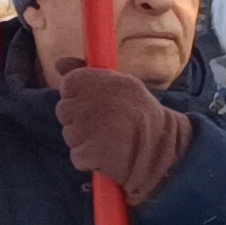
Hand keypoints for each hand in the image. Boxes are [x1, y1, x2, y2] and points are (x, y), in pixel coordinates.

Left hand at [55, 65, 194, 206]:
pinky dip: (89, 161)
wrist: (166, 148)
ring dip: (84, 141)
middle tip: (105, 125)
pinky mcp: (92, 153)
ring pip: (69, 135)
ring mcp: (91, 128)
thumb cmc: (142, 116)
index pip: (68, 85)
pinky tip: (108, 156)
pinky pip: (77, 157)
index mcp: (103, 80)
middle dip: (79, 120)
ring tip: (110, 140)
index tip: (96, 104)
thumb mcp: (121, 85)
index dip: (79, 97)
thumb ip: (86, 73)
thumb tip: (59, 63)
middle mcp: (95, 100)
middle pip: (64, 111)